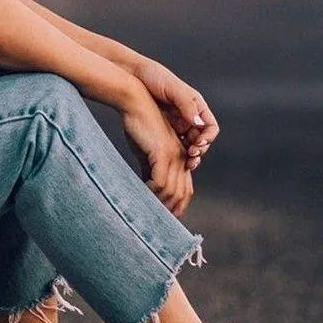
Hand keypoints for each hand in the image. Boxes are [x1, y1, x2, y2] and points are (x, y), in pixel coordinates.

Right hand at [120, 87, 193, 215]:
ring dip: (160, 203)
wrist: (135, 101)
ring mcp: (174, 155)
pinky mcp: (163, 153)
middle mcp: (181, 156)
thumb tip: (147, 187)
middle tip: (159, 221)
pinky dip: (152, 193)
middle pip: (183, 192)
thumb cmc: (138, 124)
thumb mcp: (145, 151)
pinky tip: (142, 196)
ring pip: (172, 189)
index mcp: (180, 156)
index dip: (178, 204)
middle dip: (172, 209)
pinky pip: (160, 181)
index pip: (186, 187)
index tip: (166, 216)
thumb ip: (149, 168)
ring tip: (148, 212)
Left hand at [133, 58, 218, 174]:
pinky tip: (169, 161)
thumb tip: (199, 124)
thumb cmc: (154, 77)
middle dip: (198, 151)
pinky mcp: (162, 132)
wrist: (132, 76)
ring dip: (188, 157)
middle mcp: (188, 118)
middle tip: (191, 158)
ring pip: (187, 147)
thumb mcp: (172, 89)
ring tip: (184, 163)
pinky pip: (172, 147)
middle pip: (200, 141)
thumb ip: (186, 105)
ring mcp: (175, 126)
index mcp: (196, 107)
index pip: (210, 128)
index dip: (208, 137)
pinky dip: (174, 156)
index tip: (199, 143)